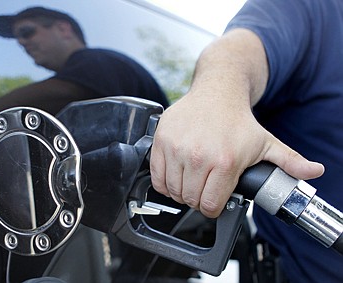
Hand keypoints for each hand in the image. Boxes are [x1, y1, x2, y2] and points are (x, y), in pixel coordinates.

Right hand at [150, 92, 323, 217]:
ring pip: (172, 190)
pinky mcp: (161, 141)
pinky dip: (163, 181)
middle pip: (190, 199)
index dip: (213, 207)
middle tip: (203, 188)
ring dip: (180, 191)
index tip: (214, 200)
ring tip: (190, 180)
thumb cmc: (238, 120)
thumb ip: (290, 161)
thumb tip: (315, 172)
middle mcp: (198, 156)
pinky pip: (156, 176)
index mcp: (225, 161)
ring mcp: (177, 148)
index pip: (210, 205)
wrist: (217, 91)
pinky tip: (175, 174)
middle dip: (197, 199)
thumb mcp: (266, 141)